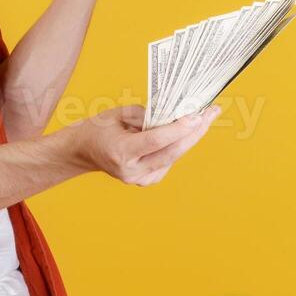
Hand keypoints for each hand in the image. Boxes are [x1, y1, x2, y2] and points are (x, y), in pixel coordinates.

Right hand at [63, 104, 220, 186]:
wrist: (84, 151)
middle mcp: (132, 170)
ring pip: (173, 157)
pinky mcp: (147, 181)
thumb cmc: (99, 129)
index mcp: (121, 152)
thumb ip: (146, 115)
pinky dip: (177, 146)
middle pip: (172, 152)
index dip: (178, 128)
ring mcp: (140, 180)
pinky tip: (182, 132)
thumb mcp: (118, 114)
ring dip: (189, 137)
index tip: (197, 116)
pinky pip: (168, 161)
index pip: (156, 141)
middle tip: (211, 114)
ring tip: (203, 117)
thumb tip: (174, 115)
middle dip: (195, 132)